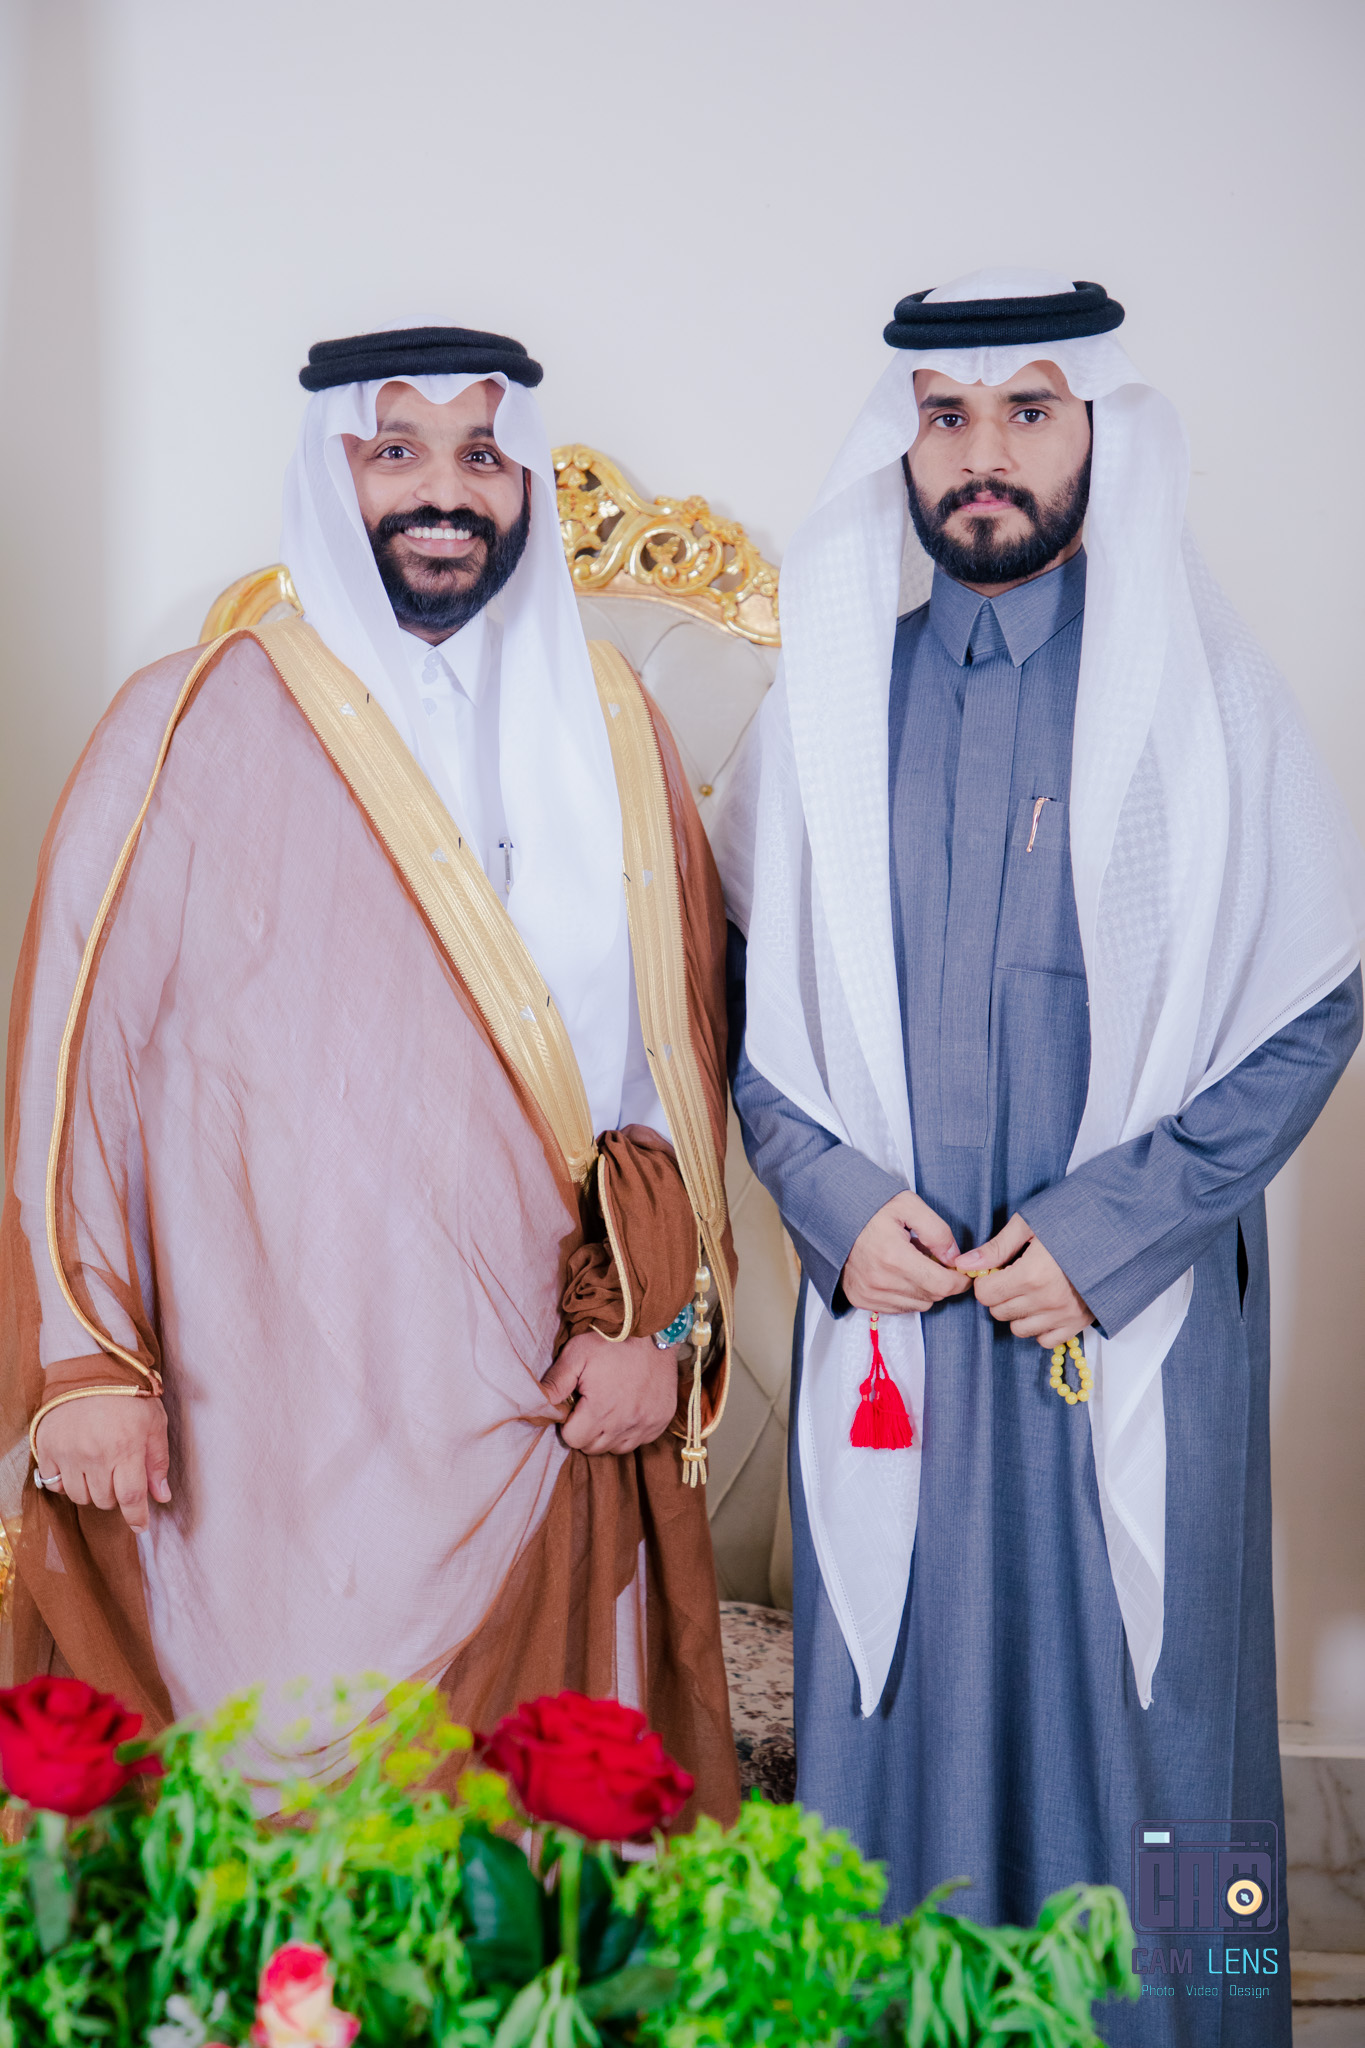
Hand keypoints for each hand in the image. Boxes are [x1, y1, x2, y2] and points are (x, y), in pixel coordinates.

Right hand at [33, 1396, 170, 1532]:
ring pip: (80, 1496)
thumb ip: (158, 1461)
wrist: (90, 1370)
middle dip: (116, 1495)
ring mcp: (69, 1453)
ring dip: (92, 1490)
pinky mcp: (49, 1449)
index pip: (131, 1497)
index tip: (140, 1525)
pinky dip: (67, 1481)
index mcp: (126, 1448)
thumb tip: (162, 1496)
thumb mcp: (154, 1423)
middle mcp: (96, 1455)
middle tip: (119, 1475)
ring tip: (99, 1469)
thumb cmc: (128, 1395)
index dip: (136, 1517)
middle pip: (105, 1500)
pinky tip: (78, 1466)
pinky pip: (56, 1483)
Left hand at [541, 1331, 680, 1454]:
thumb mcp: (577, 1353)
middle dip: (586, 1431)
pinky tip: (627, 1409)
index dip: (568, 1424)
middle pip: (593, 1448)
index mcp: (601, 1409)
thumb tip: (535, 1404)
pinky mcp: (660, 1421)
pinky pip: (638, 1441)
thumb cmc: (612, 1341)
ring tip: (608, 1408)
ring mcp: (646, 1424)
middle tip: (589, 1405)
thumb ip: (555, 1382)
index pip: (573, 1440)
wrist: (654, 1331)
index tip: (575, 1405)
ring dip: (607, 1434)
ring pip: (616, 1448)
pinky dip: (629, 1431)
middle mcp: (625, 1422)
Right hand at [841, 1191, 971, 1314]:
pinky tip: (899, 1273)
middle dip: (941, 1281)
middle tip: (935, 1260)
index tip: (962, 1272)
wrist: (832, 1216)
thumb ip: (938, 1231)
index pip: (942, 1285)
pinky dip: (906, 1294)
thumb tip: (954, 1258)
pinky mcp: (860, 1299)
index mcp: (894, 1257)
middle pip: (932, 1297)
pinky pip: (899, 1308)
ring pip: (918, 1305)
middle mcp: (880, 1281)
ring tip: (913, 1264)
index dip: (959, 1280)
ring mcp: (868, 1293)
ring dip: (924, 1288)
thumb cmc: (870, 1208)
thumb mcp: (909, 1206)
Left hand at [953, 1214, 1092, 1345]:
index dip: (986, 1281)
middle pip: (999, 1312)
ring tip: (1030, 1290)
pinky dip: (1040, 1327)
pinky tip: (1045, 1306)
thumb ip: (996, 1248)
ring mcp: (1063, 1315)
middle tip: (1014, 1277)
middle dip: (1000, 1295)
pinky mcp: (1078, 1324)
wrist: (1117, 1235)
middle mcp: (1046, 1300)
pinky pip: (1045, 1340)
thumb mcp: (1030, 1225)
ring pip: (1019, 1329)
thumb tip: (964, 1264)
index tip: (996, 1271)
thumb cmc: (1076, 1223)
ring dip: (1018, 1312)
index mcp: (1031, 1274)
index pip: (985, 1295)